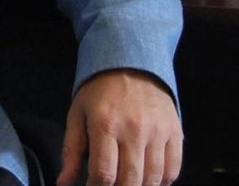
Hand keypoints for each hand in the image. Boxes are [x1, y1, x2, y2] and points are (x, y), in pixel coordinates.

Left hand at [56, 69, 181, 185]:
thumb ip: (71, 151)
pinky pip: (172, 169)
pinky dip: (161, 181)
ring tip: (127, 181)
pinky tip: (148, 178)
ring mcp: (158, 132)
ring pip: (153, 178)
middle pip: (130, 180)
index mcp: (106, 124)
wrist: (131, 64)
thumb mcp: (77, 115)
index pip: (104, 173)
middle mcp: (134, 129)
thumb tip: (64, 183)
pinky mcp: (175, 132)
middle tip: (110, 185)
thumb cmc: (100, 92)